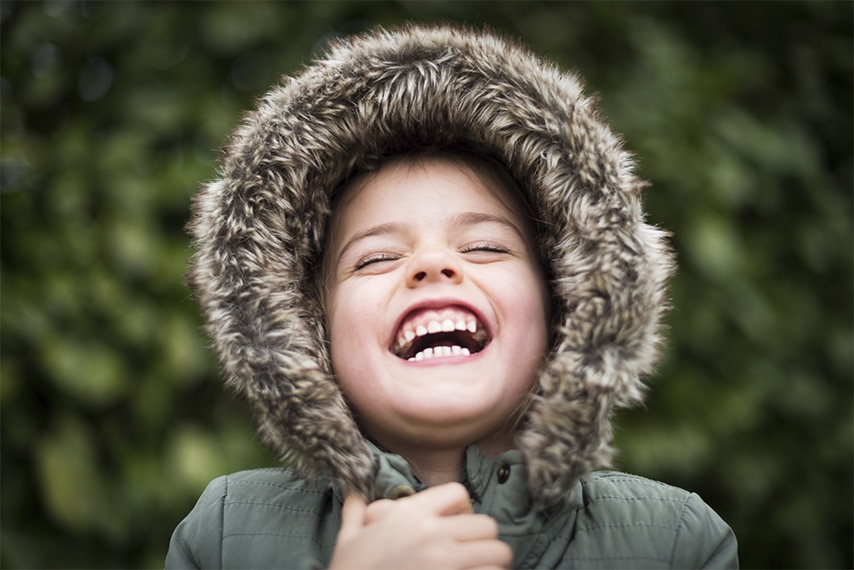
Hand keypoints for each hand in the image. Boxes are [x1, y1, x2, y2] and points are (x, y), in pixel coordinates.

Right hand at [329, 482, 511, 569]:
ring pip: (498, 554)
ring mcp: (446, 564)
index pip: (458, 493)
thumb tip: (352, 492)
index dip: (463, 509)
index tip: (457, 526)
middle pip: (486, 525)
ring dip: (492, 564)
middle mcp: (432, 535)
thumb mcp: (348, 540)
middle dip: (484, 541)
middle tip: (473, 555)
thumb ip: (355, 513)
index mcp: (409, 515)